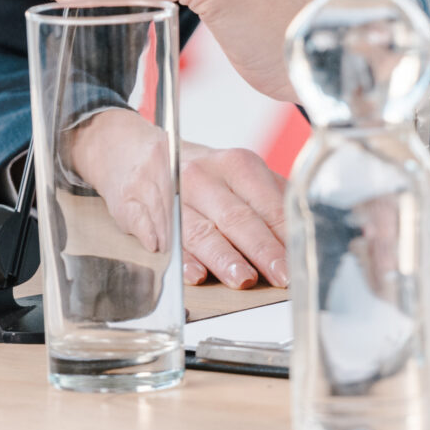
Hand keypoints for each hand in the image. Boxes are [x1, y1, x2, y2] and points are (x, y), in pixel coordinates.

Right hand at [62, 107, 290, 287]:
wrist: (130, 149)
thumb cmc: (196, 170)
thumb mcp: (234, 170)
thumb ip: (266, 195)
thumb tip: (300, 226)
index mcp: (236, 164)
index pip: (267, 203)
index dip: (284, 235)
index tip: (298, 261)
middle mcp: (204, 175)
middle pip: (238, 217)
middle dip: (262, 250)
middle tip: (280, 276)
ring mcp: (170, 192)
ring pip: (202, 230)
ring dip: (224, 258)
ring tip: (243, 279)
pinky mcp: (140, 208)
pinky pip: (163, 235)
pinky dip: (180, 257)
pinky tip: (195, 275)